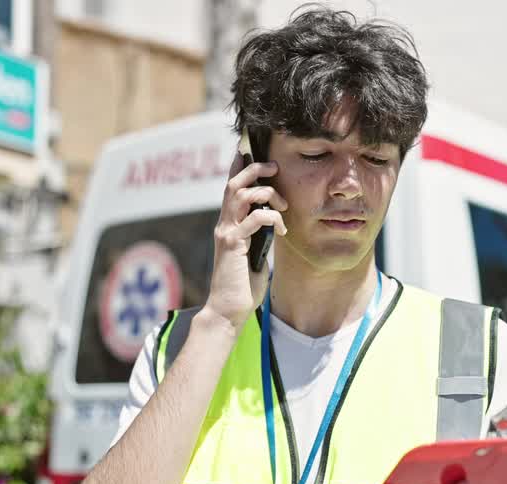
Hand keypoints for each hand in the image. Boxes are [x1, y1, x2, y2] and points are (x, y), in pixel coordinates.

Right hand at [202, 153, 288, 330]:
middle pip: (234, 183)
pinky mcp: (232, 245)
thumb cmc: (243, 284)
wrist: (227, 309)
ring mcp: (226, 233)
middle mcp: (224, 224)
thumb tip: (274, 220)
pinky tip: (282, 230)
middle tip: (273, 166)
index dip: (238, 166)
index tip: (248, 150)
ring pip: (241, 194)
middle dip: (254, 168)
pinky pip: (254, 219)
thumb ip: (260, 235)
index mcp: (229, 224)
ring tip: (283, 205)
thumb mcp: (255, 253)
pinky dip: (272, 218)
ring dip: (266, 192)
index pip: (231, 188)